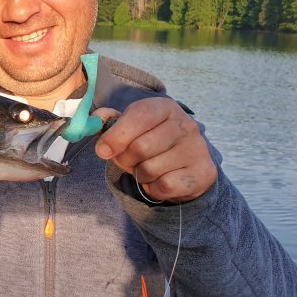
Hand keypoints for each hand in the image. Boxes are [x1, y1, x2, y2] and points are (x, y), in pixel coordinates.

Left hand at [94, 98, 217, 202]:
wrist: (185, 167)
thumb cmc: (151, 143)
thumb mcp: (131, 127)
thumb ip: (110, 122)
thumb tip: (94, 120)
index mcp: (165, 108)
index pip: (139, 115)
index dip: (116, 135)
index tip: (102, 150)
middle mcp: (185, 125)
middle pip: (140, 147)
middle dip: (125, 160)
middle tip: (130, 161)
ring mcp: (196, 149)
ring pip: (149, 169)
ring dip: (140, 175)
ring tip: (148, 168)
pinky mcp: (202, 173)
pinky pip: (163, 186)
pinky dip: (153, 188)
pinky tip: (161, 180)